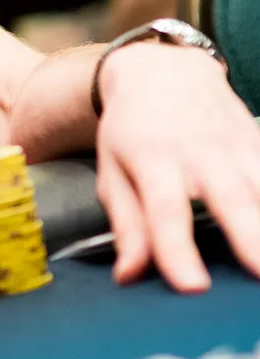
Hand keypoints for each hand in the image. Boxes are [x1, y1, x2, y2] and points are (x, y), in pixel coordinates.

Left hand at [96, 43, 259, 291]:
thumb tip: (128, 277)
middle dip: (250, 238)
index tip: (192, 287)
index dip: (177, 249)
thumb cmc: (130, 130)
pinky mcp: (259, 141)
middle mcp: (199, 151)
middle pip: (230, 197)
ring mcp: (236, 144)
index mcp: (152, 159)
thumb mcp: (113, 170)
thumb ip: (127, 224)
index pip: (166, 210)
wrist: (161, 71)